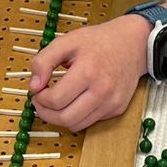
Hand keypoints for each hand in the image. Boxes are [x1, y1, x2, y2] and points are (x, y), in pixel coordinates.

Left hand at [26, 16, 150, 132]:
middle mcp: (102, 91)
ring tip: (55, 104)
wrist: (133, 44)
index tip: (37, 91)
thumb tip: (33, 86)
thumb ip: (43, 61)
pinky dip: (77, 116)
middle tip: (41, 102)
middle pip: (65, 118)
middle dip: (46, 114)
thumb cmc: (99, 41)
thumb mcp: (66, 41)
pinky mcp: (117, 109)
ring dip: (59, 118)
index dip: (40, 99)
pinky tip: (74, 102)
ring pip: (77, 125)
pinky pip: (90, 122)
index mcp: (87, 71)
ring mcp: (111, 102)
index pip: (56, 100)